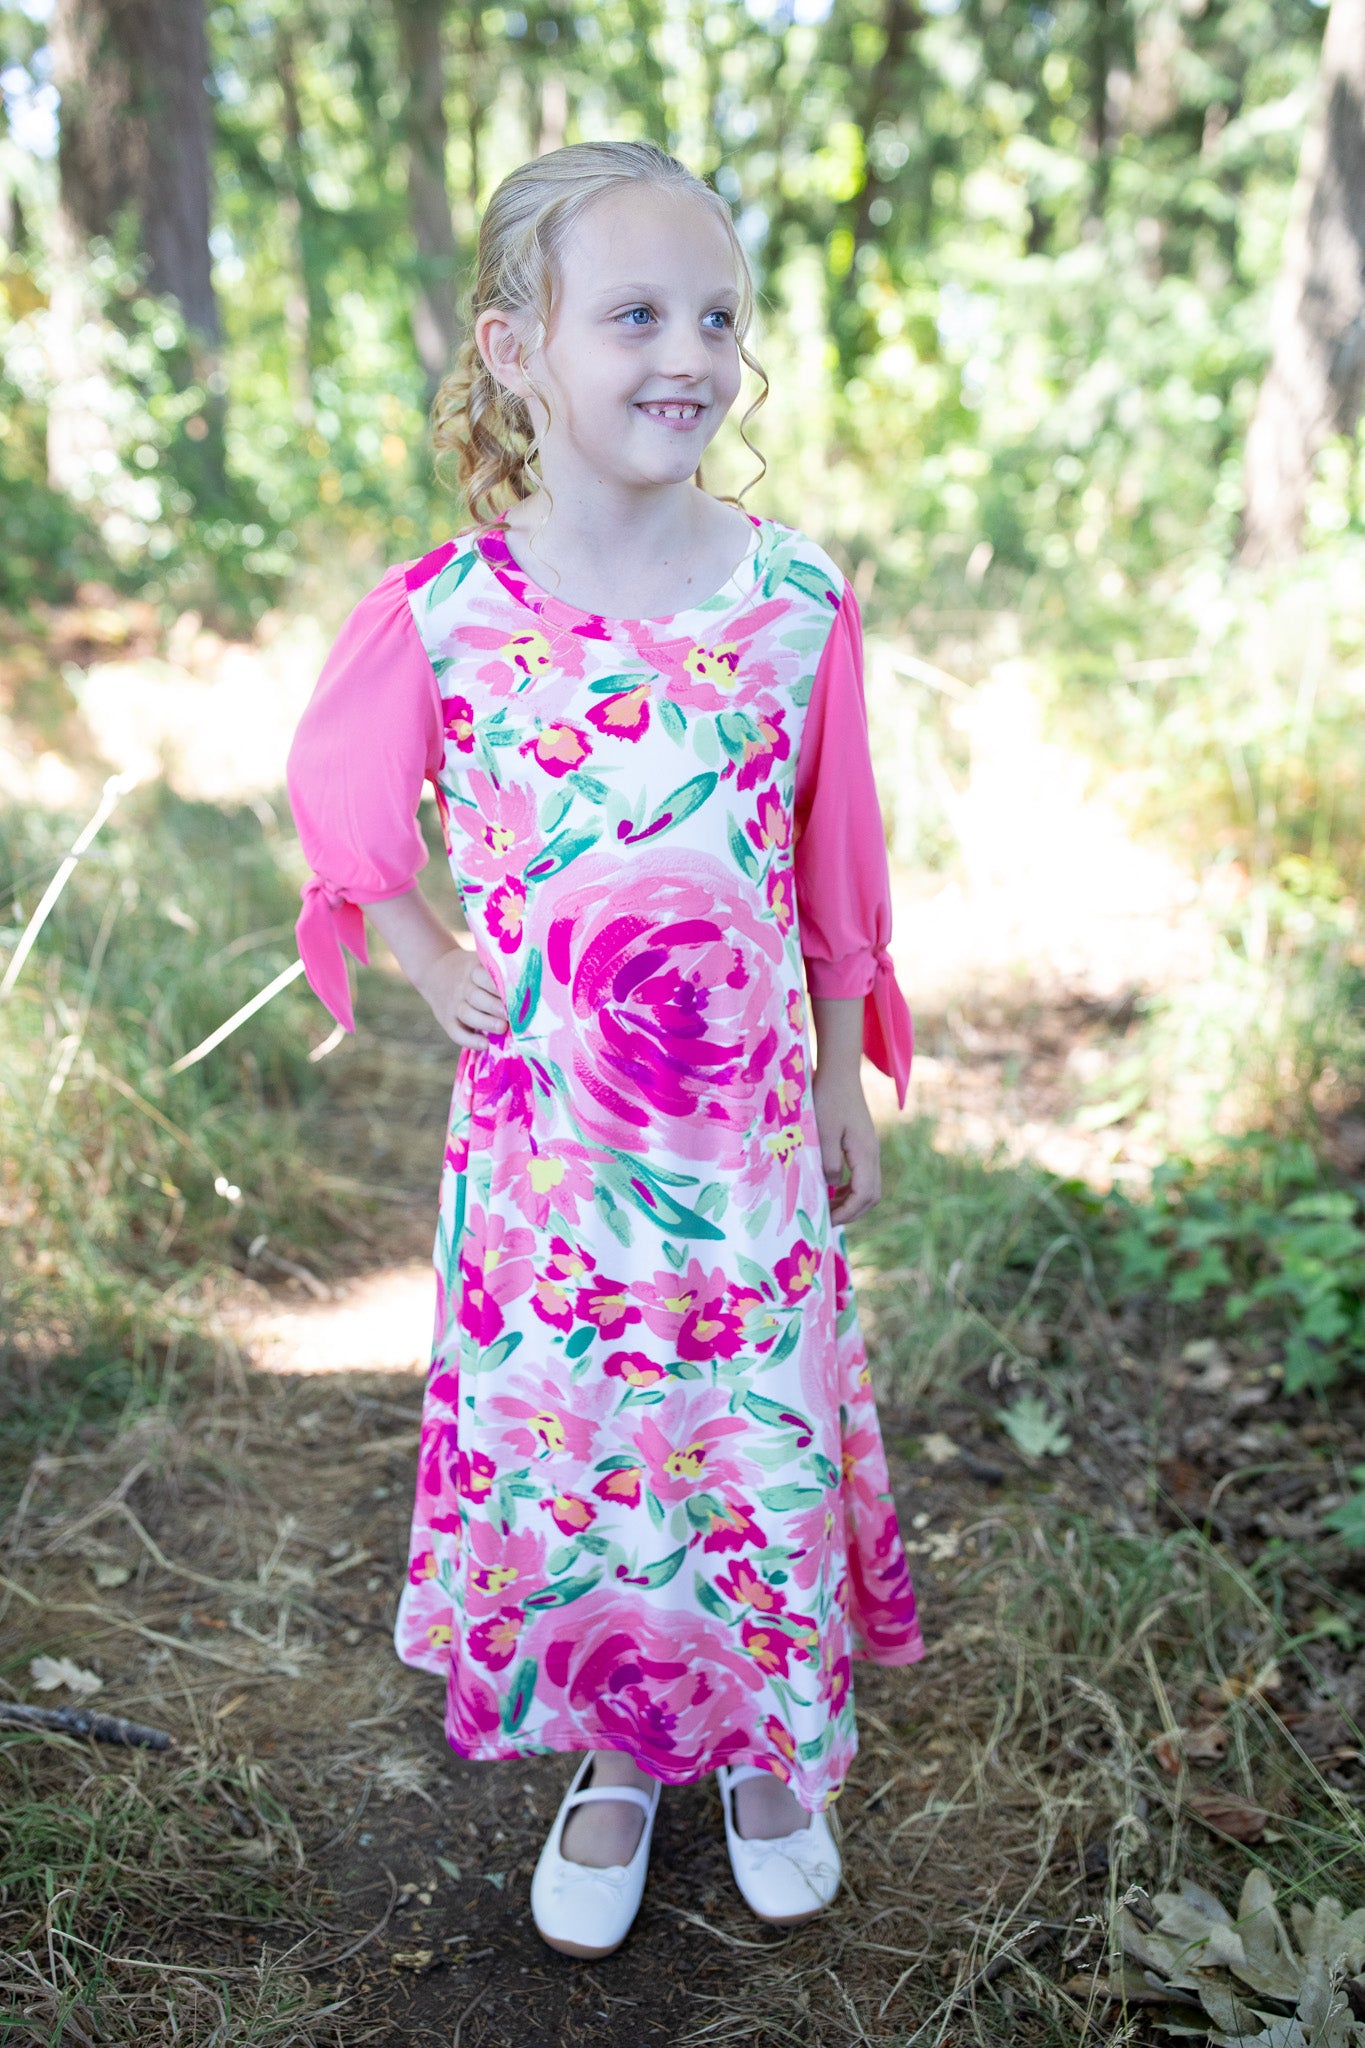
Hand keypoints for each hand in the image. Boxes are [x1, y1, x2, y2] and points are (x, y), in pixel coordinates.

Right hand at [413, 944, 509, 1048]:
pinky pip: (456, 1033)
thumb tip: (532, 978)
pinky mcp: (447, 1021)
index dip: (500, 986)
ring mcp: (454, 1005)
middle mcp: (462, 988)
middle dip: (495, 1006)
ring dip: (486, 1022)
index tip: (517, 993)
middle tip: (513, 1014)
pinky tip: (485, 1045)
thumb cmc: (471, 971)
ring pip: (467, 1014)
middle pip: (476, 996)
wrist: (435, 971)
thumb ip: (500, 969)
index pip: (485, 976)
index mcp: (472, 970)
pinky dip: (469, 1041)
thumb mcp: (480, 961)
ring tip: (503, 1028)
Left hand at [812, 1069, 880, 1225]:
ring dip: (852, 1201)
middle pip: (872, 1195)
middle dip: (852, 1212)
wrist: (840, 1072)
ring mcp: (870, 1148)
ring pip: (869, 1185)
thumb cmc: (828, 1099)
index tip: (827, 1221)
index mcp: (865, 1154)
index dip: (847, 1212)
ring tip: (829, 1208)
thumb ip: (827, 1163)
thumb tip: (831, 1188)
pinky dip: (851, 1187)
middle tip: (828, 1220)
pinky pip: (863, 1174)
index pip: (864, 1195)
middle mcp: (872, 1153)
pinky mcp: (864, 1142)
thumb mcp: (822, 1133)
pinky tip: (833, 1188)